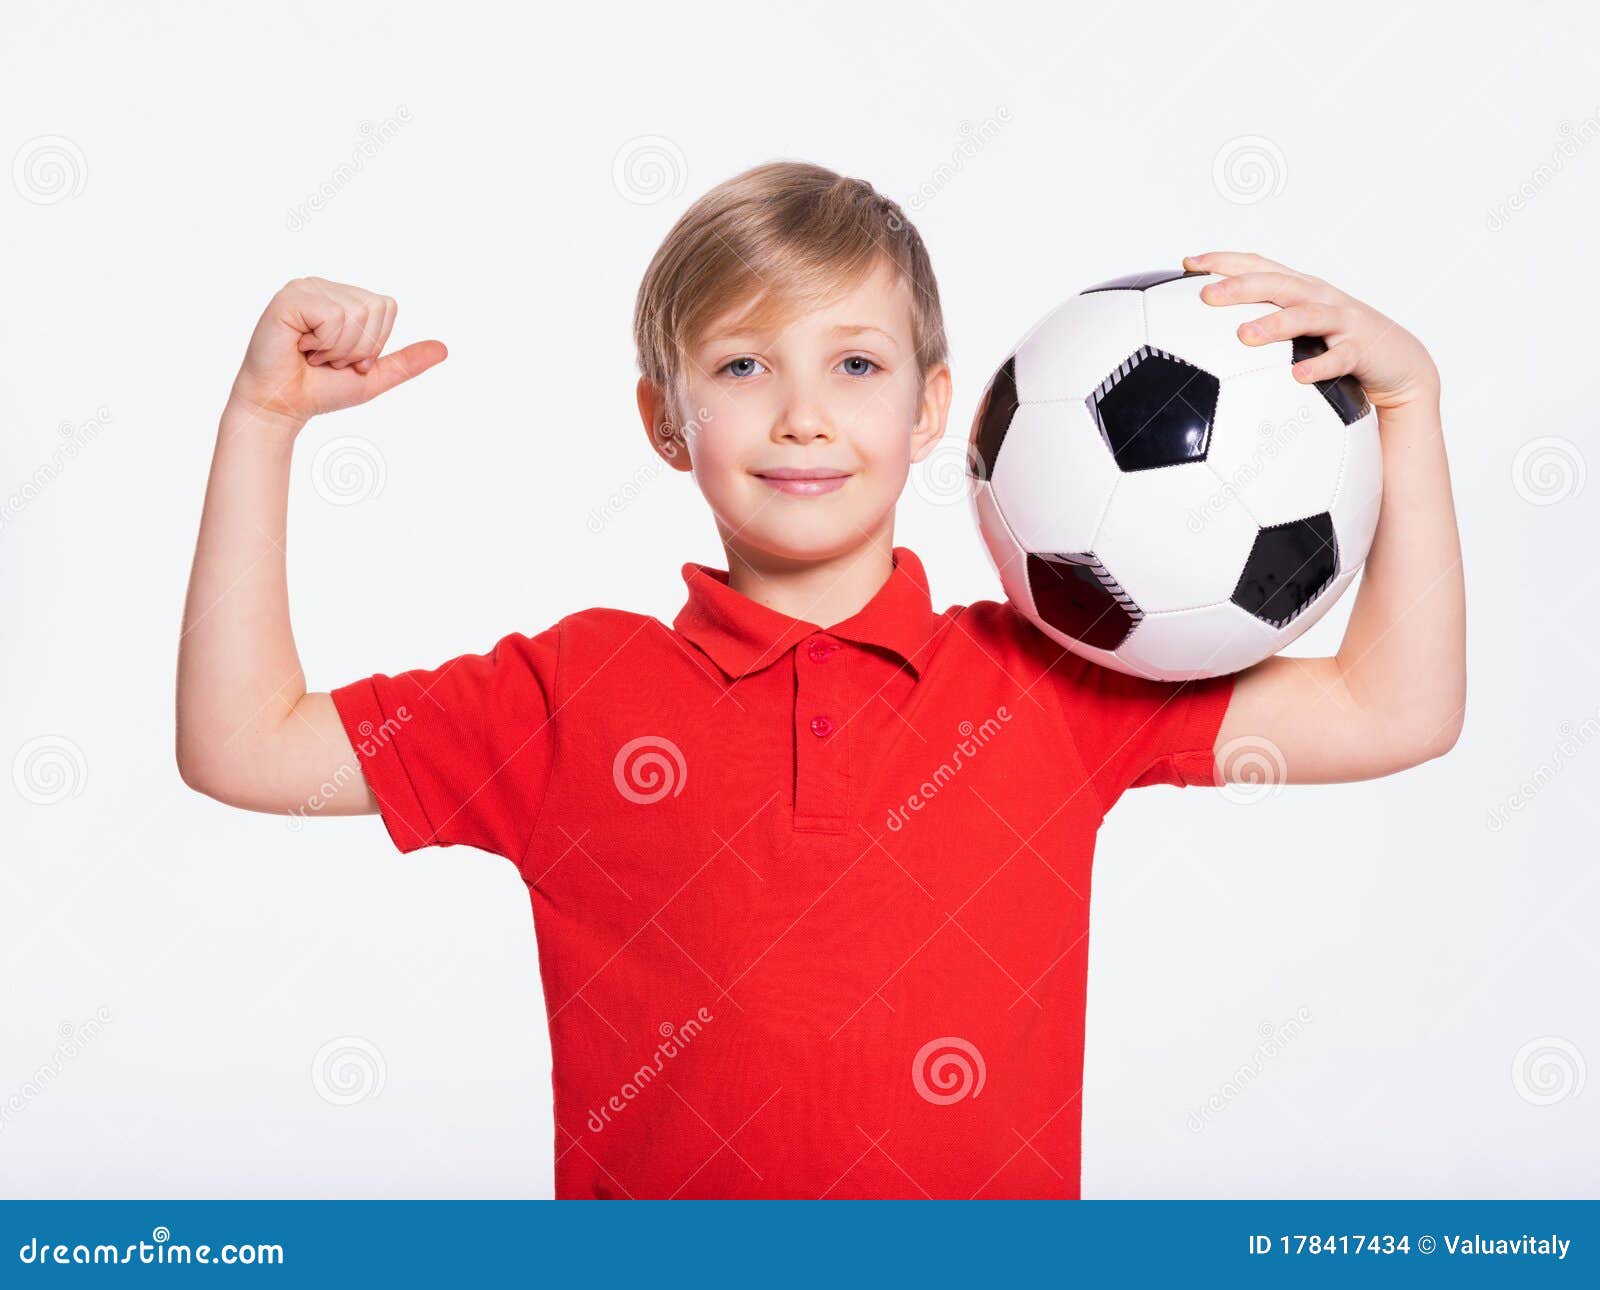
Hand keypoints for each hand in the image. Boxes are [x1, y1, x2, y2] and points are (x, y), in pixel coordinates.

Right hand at [227, 276, 446, 432]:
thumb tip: (444, 349)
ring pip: (355, 315)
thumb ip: (405, 362)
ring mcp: (305, 288)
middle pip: (374, 310)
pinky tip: (300, 346)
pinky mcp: (289, 298)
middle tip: (326, 357)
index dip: (373, 343)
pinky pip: (332, 317)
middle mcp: (325, 286)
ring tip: (312, 353)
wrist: (282, 406)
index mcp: (344, 298)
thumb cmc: (320, 389)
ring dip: (337, 348)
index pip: (387, 308)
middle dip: (356, 347)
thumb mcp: (373, 377)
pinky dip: (322, 343)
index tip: (345, 358)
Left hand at [1184, 251, 1438, 412]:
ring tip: (1245, 336)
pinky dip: (1318, 366)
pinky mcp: (1360, 349)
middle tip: (1206, 296)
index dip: (1225, 260)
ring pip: (1307, 315)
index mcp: (1299, 289)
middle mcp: (1318, 297)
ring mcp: (1341, 321)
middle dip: (1241, 286)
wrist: (1399, 362)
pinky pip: (1338, 357)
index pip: (1259, 265)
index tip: (1188, 263)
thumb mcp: (1298, 331)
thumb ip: (1261, 326)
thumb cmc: (1337, 345)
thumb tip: (1206, 342)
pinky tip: (1297, 376)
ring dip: (1275, 324)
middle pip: (1277, 284)